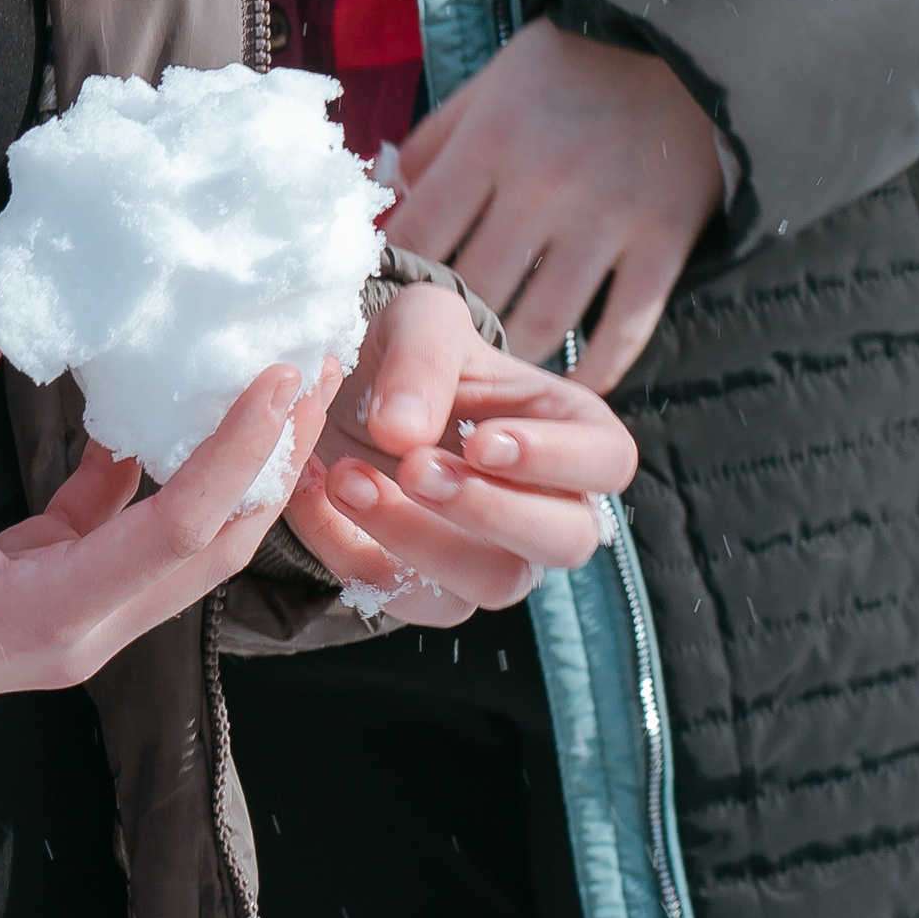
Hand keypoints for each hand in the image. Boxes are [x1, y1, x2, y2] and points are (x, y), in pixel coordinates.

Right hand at [0, 254, 337, 734]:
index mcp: (54, 616)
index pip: (180, 529)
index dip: (238, 449)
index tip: (278, 372)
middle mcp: (85, 633)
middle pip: (212, 546)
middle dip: (271, 457)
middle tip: (310, 362)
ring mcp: (72, 625)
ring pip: (182, 547)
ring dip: (228, 467)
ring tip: (266, 379)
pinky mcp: (50, 604)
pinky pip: (126, 536)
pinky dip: (152, 474)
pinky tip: (156, 407)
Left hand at [281, 281, 638, 621]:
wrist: (347, 390)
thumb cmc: (411, 351)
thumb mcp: (418, 320)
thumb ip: (422, 359)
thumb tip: (403, 431)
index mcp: (572, 430)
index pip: (606, 461)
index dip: (555, 459)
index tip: (481, 440)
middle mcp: (549, 506)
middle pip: (564, 541)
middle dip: (488, 508)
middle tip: (415, 467)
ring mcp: (497, 557)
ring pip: (491, 585)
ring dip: (417, 538)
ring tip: (347, 477)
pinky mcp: (430, 589)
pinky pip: (405, 597)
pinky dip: (349, 551)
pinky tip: (312, 490)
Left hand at [386, 16, 725, 390]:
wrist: (682, 47)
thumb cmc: (571, 69)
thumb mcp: (490, 85)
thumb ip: (434, 142)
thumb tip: (387, 200)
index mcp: (490, 141)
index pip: (418, 234)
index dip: (392, 278)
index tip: (387, 305)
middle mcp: (542, 184)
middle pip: (475, 291)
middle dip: (451, 332)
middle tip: (440, 359)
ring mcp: (606, 219)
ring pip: (543, 324)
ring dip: (515, 359)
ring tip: (498, 376)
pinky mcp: (662, 243)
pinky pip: (624, 329)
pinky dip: (597, 370)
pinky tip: (574, 385)